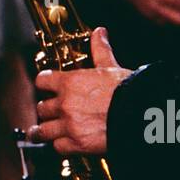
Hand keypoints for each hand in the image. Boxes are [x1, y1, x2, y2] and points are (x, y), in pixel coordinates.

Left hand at [31, 27, 130, 154]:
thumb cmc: (127, 91)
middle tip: (50, 112)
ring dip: (43, 131)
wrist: (139, 115)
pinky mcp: (76, 144)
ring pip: (43, 130)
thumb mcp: (111, 67)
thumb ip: (100, 50)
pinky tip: (62, 144)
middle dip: (47, 110)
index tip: (46, 87)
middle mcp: (64, 104)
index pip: (42, 81)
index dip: (44, 84)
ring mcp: (68, 125)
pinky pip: (57, 147)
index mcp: (70, 83)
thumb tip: (99, 33)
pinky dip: (59, 145)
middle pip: (42, 108)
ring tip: (40, 133)